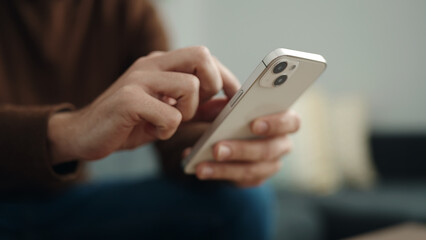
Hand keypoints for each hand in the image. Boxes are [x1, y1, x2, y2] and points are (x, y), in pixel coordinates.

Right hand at [48, 46, 239, 164]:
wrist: (83, 134)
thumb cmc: (129, 123)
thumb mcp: (168, 114)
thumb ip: (197, 107)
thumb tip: (226, 104)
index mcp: (161, 64)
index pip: (204, 56)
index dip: (225, 76)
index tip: (233, 96)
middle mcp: (151, 64)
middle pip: (201, 56)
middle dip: (212, 85)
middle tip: (196, 107)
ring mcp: (139, 79)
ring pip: (190, 86)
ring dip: (188, 112)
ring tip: (168, 122)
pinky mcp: (128, 99)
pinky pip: (170, 114)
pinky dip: (168, 129)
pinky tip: (153, 131)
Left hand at [194, 110, 300, 186]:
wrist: (215, 136)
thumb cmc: (226, 114)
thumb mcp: (222, 105)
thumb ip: (224, 104)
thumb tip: (222, 107)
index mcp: (282, 119)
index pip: (291, 122)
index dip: (276, 123)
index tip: (254, 124)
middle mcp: (281, 144)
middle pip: (269, 150)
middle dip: (241, 149)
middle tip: (216, 149)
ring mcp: (270, 165)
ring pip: (252, 170)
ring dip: (224, 167)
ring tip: (201, 165)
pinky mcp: (255, 179)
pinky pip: (239, 180)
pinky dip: (217, 174)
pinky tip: (200, 169)